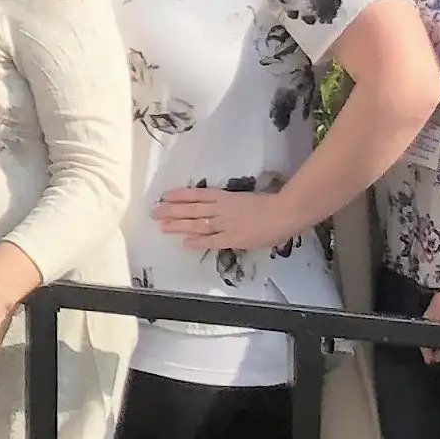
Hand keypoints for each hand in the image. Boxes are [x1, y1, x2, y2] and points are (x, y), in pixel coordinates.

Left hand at [152, 181, 298, 257]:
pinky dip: (197, 241)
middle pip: (191, 209)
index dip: (179, 196)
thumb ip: (232, 204)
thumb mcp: (246, 199)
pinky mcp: (232, 238)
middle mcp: (221, 208)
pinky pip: (211, 240)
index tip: (164, 196)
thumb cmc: (271, 204)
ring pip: (196, 223)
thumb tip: (222, 206)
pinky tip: (184, 243)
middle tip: (154, 212)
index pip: (197, 195)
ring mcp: (225, 223)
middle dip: (171, 211)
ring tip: (161, 226)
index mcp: (225, 197)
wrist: (285, 212)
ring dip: (178, 225)